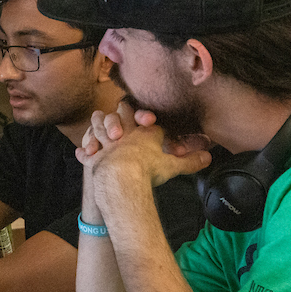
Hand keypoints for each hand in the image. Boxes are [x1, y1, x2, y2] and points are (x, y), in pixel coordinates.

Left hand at [79, 102, 210, 187]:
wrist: (122, 178)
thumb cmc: (148, 170)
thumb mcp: (173, 166)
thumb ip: (190, 161)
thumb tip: (209, 157)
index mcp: (142, 132)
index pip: (143, 116)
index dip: (144, 116)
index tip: (146, 119)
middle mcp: (123, 133)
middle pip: (119, 113)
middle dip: (119, 113)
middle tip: (119, 113)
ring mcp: (106, 144)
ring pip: (98, 126)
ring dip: (97, 124)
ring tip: (96, 120)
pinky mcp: (94, 158)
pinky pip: (87, 153)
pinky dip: (84, 152)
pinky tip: (82, 153)